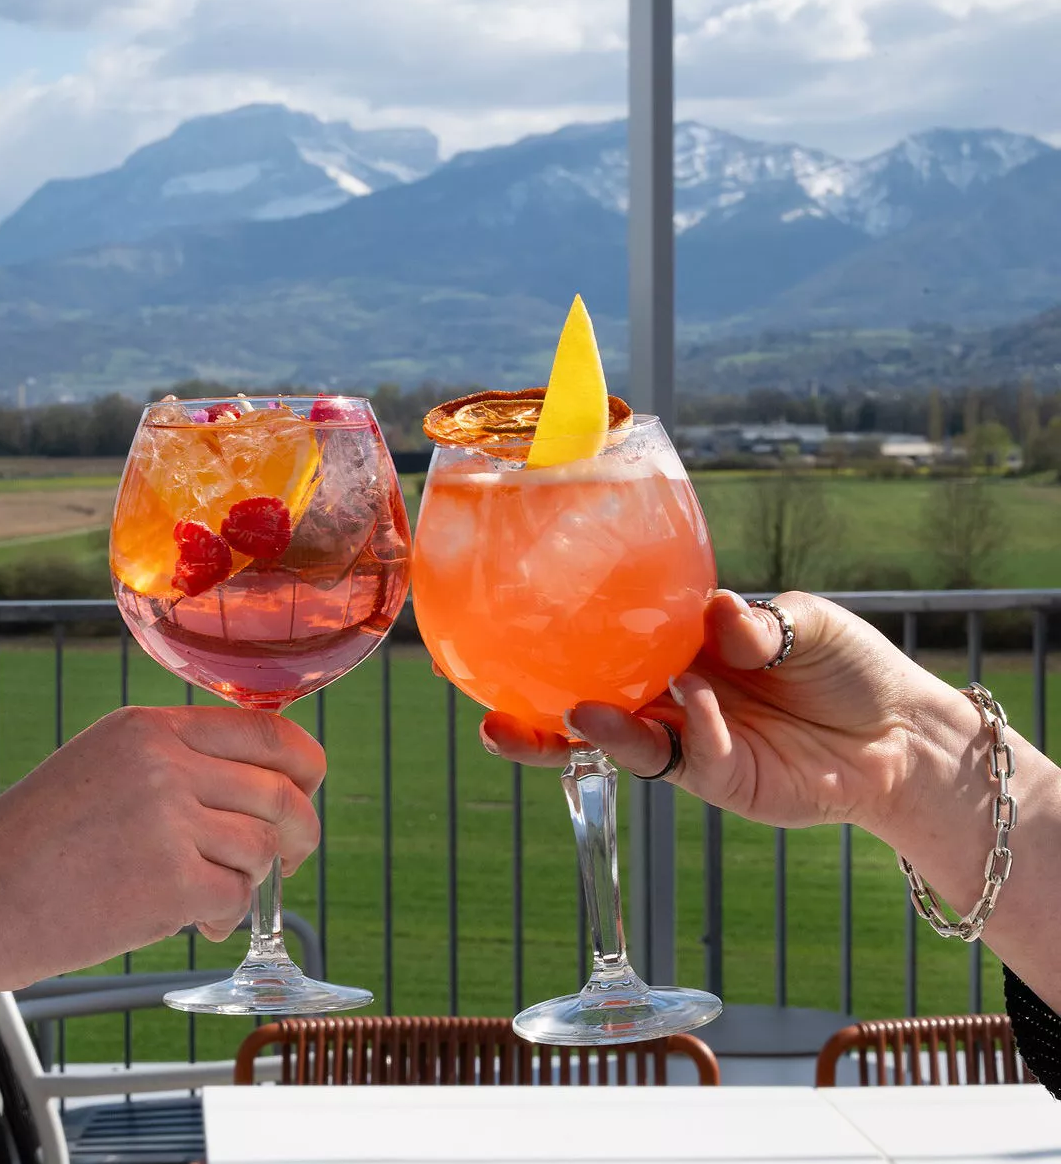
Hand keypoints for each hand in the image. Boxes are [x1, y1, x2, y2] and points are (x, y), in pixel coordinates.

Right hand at [0, 705, 324, 999]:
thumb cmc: (37, 841)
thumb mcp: (105, 764)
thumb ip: (178, 759)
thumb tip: (263, 780)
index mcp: (149, 726)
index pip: (265, 731)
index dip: (304, 762)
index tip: (309, 786)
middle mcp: (165, 762)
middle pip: (279, 790)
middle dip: (298, 829)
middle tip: (292, 855)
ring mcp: (169, 819)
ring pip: (262, 846)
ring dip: (253, 877)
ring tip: (216, 893)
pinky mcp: (169, 881)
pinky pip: (236, 896)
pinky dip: (228, 915)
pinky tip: (200, 921)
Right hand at [477, 589, 977, 838]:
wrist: (903, 729)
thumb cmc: (847, 664)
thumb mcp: (803, 623)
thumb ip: (755, 621)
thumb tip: (713, 614)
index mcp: (679, 649)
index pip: (607, 647)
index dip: (561, 646)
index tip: (509, 636)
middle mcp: (673, 697)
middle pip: (593, 708)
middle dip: (541, 718)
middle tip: (492, 717)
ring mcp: (694, 743)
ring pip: (627, 744)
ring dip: (600, 730)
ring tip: (575, 714)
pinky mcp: (724, 781)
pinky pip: (693, 757)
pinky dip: (694, 727)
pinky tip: (699, 699)